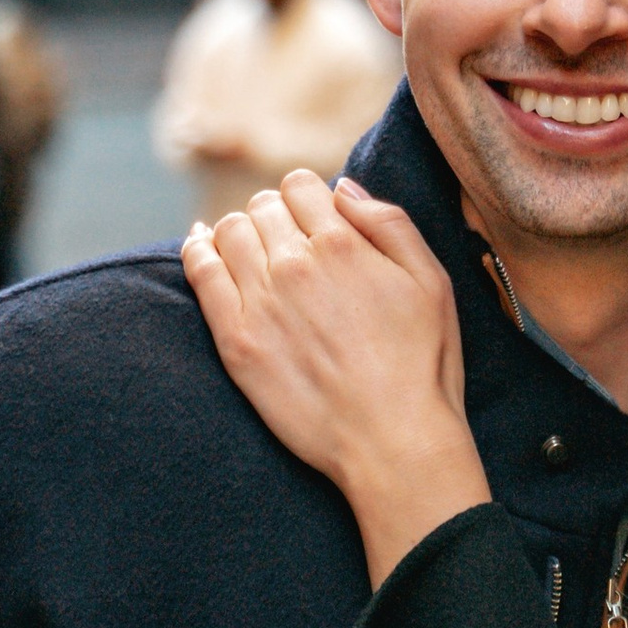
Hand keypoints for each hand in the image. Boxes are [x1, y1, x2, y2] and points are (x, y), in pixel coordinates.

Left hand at [184, 173, 489, 583]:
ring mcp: (260, 301)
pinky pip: (200, 272)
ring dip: (239, 231)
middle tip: (287, 242)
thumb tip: (342, 187)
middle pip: (262, 206)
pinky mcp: (235, 340)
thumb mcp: (432, 281)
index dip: (306, 198)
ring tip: (252, 250)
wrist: (393, 442)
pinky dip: (196, 249)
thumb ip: (389, 222)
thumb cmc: (422, 366)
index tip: (312, 220)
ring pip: (228, 231)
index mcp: (343, 243)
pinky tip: (200, 245)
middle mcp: (295, 263)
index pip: (300, 185)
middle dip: (274, 215)